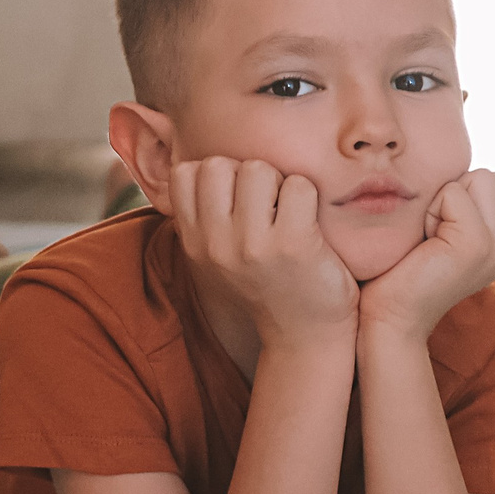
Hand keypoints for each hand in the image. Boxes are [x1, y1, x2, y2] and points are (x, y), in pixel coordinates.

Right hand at [170, 157, 358, 347]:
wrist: (304, 334)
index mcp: (194, 242)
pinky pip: (299, 186)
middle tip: (266, 205)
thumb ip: (201, 215)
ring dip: (279, 182)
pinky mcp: (293, 245)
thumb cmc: (265, 282)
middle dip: (247, 175)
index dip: (216, 175)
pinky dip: (309, 196)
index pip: (185, 173)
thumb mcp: (216, 254)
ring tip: (287, 212)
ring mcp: (253, 245)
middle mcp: (216, 244)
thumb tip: (187, 159)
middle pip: (219, 164)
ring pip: (258, 169)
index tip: (236, 199)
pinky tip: (309, 223)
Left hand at [356, 170, 494, 342]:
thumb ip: (456, 207)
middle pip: (488, 176)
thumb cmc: (395, 273)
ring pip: (476, 179)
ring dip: (442, 201)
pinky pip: (454, 193)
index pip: (490, 181)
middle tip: (429, 236)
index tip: (432, 233)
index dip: (453, 196)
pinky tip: (424, 244)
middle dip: (451, 194)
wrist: (386, 318)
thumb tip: (452, 173)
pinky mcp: (477, 246)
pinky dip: (432, 210)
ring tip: (427, 239)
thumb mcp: (435, 232)